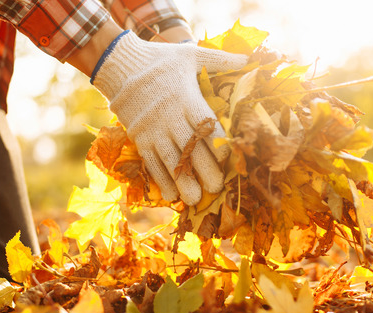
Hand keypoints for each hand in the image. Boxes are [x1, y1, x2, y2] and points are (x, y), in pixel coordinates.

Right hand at [91, 31, 247, 204]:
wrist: (121, 65)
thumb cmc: (163, 60)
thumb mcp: (191, 54)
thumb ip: (220, 59)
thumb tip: (251, 59)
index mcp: (185, 96)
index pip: (204, 122)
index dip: (217, 141)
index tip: (228, 157)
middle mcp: (169, 116)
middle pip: (189, 146)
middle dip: (203, 169)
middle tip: (217, 188)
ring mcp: (152, 129)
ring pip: (169, 159)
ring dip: (182, 181)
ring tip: (194, 200)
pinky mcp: (139, 137)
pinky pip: (150, 162)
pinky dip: (160, 180)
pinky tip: (171, 195)